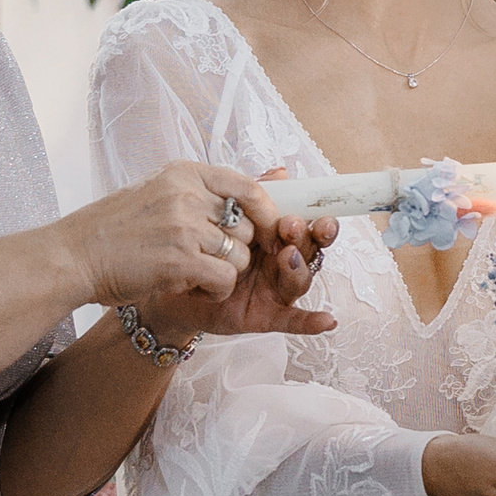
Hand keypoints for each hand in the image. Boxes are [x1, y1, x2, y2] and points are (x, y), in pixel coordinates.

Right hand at [57, 160, 251, 309]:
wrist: (72, 256)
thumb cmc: (115, 228)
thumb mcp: (159, 192)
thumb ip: (204, 190)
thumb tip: (264, 182)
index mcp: (184, 173)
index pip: (248, 186)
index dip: (266, 211)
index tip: (267, 229)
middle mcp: (187, 194)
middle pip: (248, 224)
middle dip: (241, 248)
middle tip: (216, 259)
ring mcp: (184, 226)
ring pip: (240, 254)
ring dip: (227, 271)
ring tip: (199, 274)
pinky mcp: (180, 259)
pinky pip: (226, 277)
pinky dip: (217, 289)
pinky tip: (196, 287)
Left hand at [136, 167, 338, 342]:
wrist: (169, 280)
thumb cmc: (201, 247)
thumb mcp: (227, 218)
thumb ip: (253, 198)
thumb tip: (281, 173)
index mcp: (277, 236)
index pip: (308, 226)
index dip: (319, 220)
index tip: (321, 213)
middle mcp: (282, 262)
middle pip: (308, 250)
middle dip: (306, 238)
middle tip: (290, 227)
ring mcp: (275, 289)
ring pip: (300, 280)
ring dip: (300, 269)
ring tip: (287, 257)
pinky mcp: (265, 315)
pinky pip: (292, 320)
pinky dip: (311, 322)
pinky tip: (327, 321)